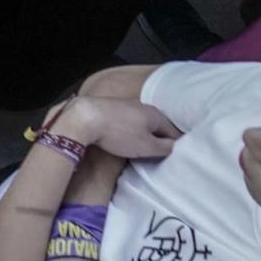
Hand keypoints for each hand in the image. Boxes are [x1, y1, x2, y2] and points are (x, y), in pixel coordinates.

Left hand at [57, 97, 178, 159]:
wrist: (84, 117)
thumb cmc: (119, 133)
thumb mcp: (146, 146)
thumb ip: (165, 147)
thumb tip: (176, 145)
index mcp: (155, 114)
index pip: (173, 131)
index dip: (175, 145)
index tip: (174, 156)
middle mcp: (143, 105)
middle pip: (157, 126)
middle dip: (159, 138)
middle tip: (159, 154)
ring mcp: (125, 104)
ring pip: (141, 122)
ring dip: (143, 134)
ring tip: (142, 147)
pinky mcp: (110, 107)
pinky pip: (126, 120)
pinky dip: (129, 129)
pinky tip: (124, 136)